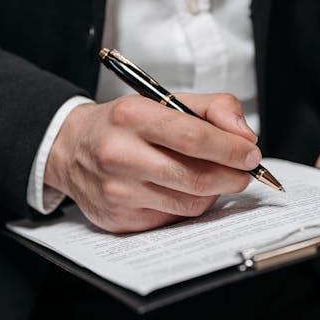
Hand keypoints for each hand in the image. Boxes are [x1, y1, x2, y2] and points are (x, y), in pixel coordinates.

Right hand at [45, 93, 259, 232]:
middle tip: (245, 171)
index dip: (230, 149)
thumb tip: (244, 137)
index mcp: (132, 117)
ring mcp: (118, 192)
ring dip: (214, 192)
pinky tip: (184, 190)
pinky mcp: (120, 220)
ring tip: (216, 177)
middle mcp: (120, 155)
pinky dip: (189, 205)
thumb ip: (212, 108)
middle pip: (196, 177)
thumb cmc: (123, 124)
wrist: (69, 149)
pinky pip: (173, 218)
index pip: (194, 138)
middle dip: (232, 176)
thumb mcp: (162, 100)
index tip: (250, 153)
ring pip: (189, 203)